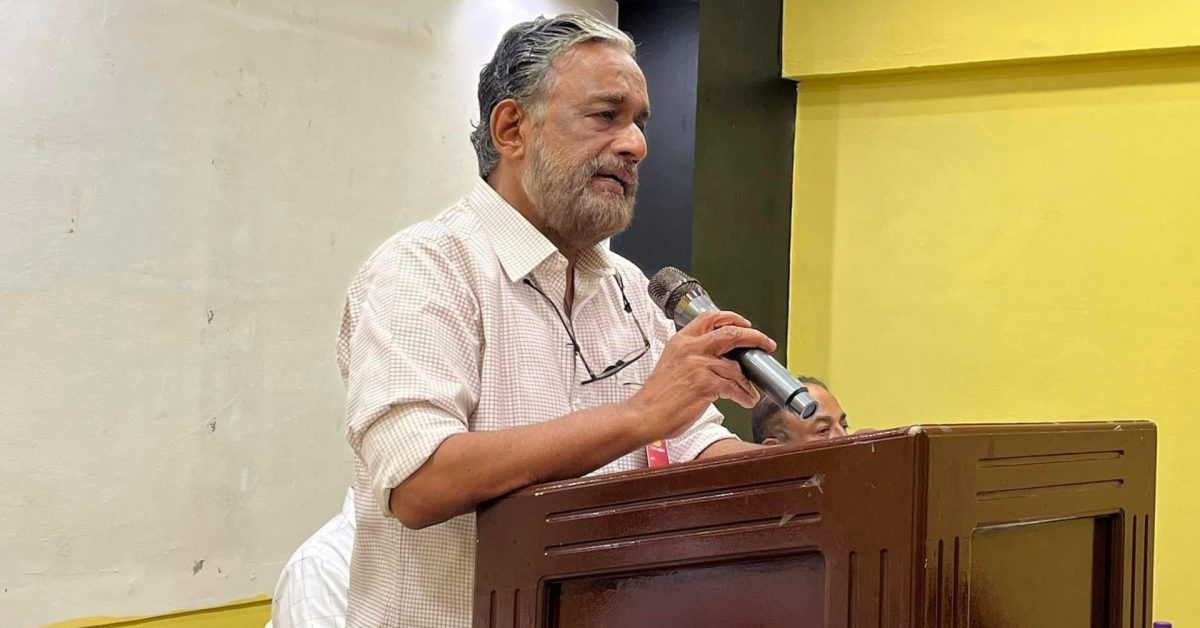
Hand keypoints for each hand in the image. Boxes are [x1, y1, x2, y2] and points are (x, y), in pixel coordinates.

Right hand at [628, 311, 775, 439]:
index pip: (710, 318)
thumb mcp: (673, 363)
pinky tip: (745, 400)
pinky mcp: (705, 384)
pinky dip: (744, 395)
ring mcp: (698, 365)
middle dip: (754, 337)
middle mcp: (690, 348)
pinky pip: (734, 387)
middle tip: (765, 343)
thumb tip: (720, 360)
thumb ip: (694, 356)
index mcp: (681, 341)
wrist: (645, 414)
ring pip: (735, 367)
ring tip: (749, 390)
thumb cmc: (658, 395)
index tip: (745, 325)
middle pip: (730, 333)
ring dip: (747, 381)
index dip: (732, 318)